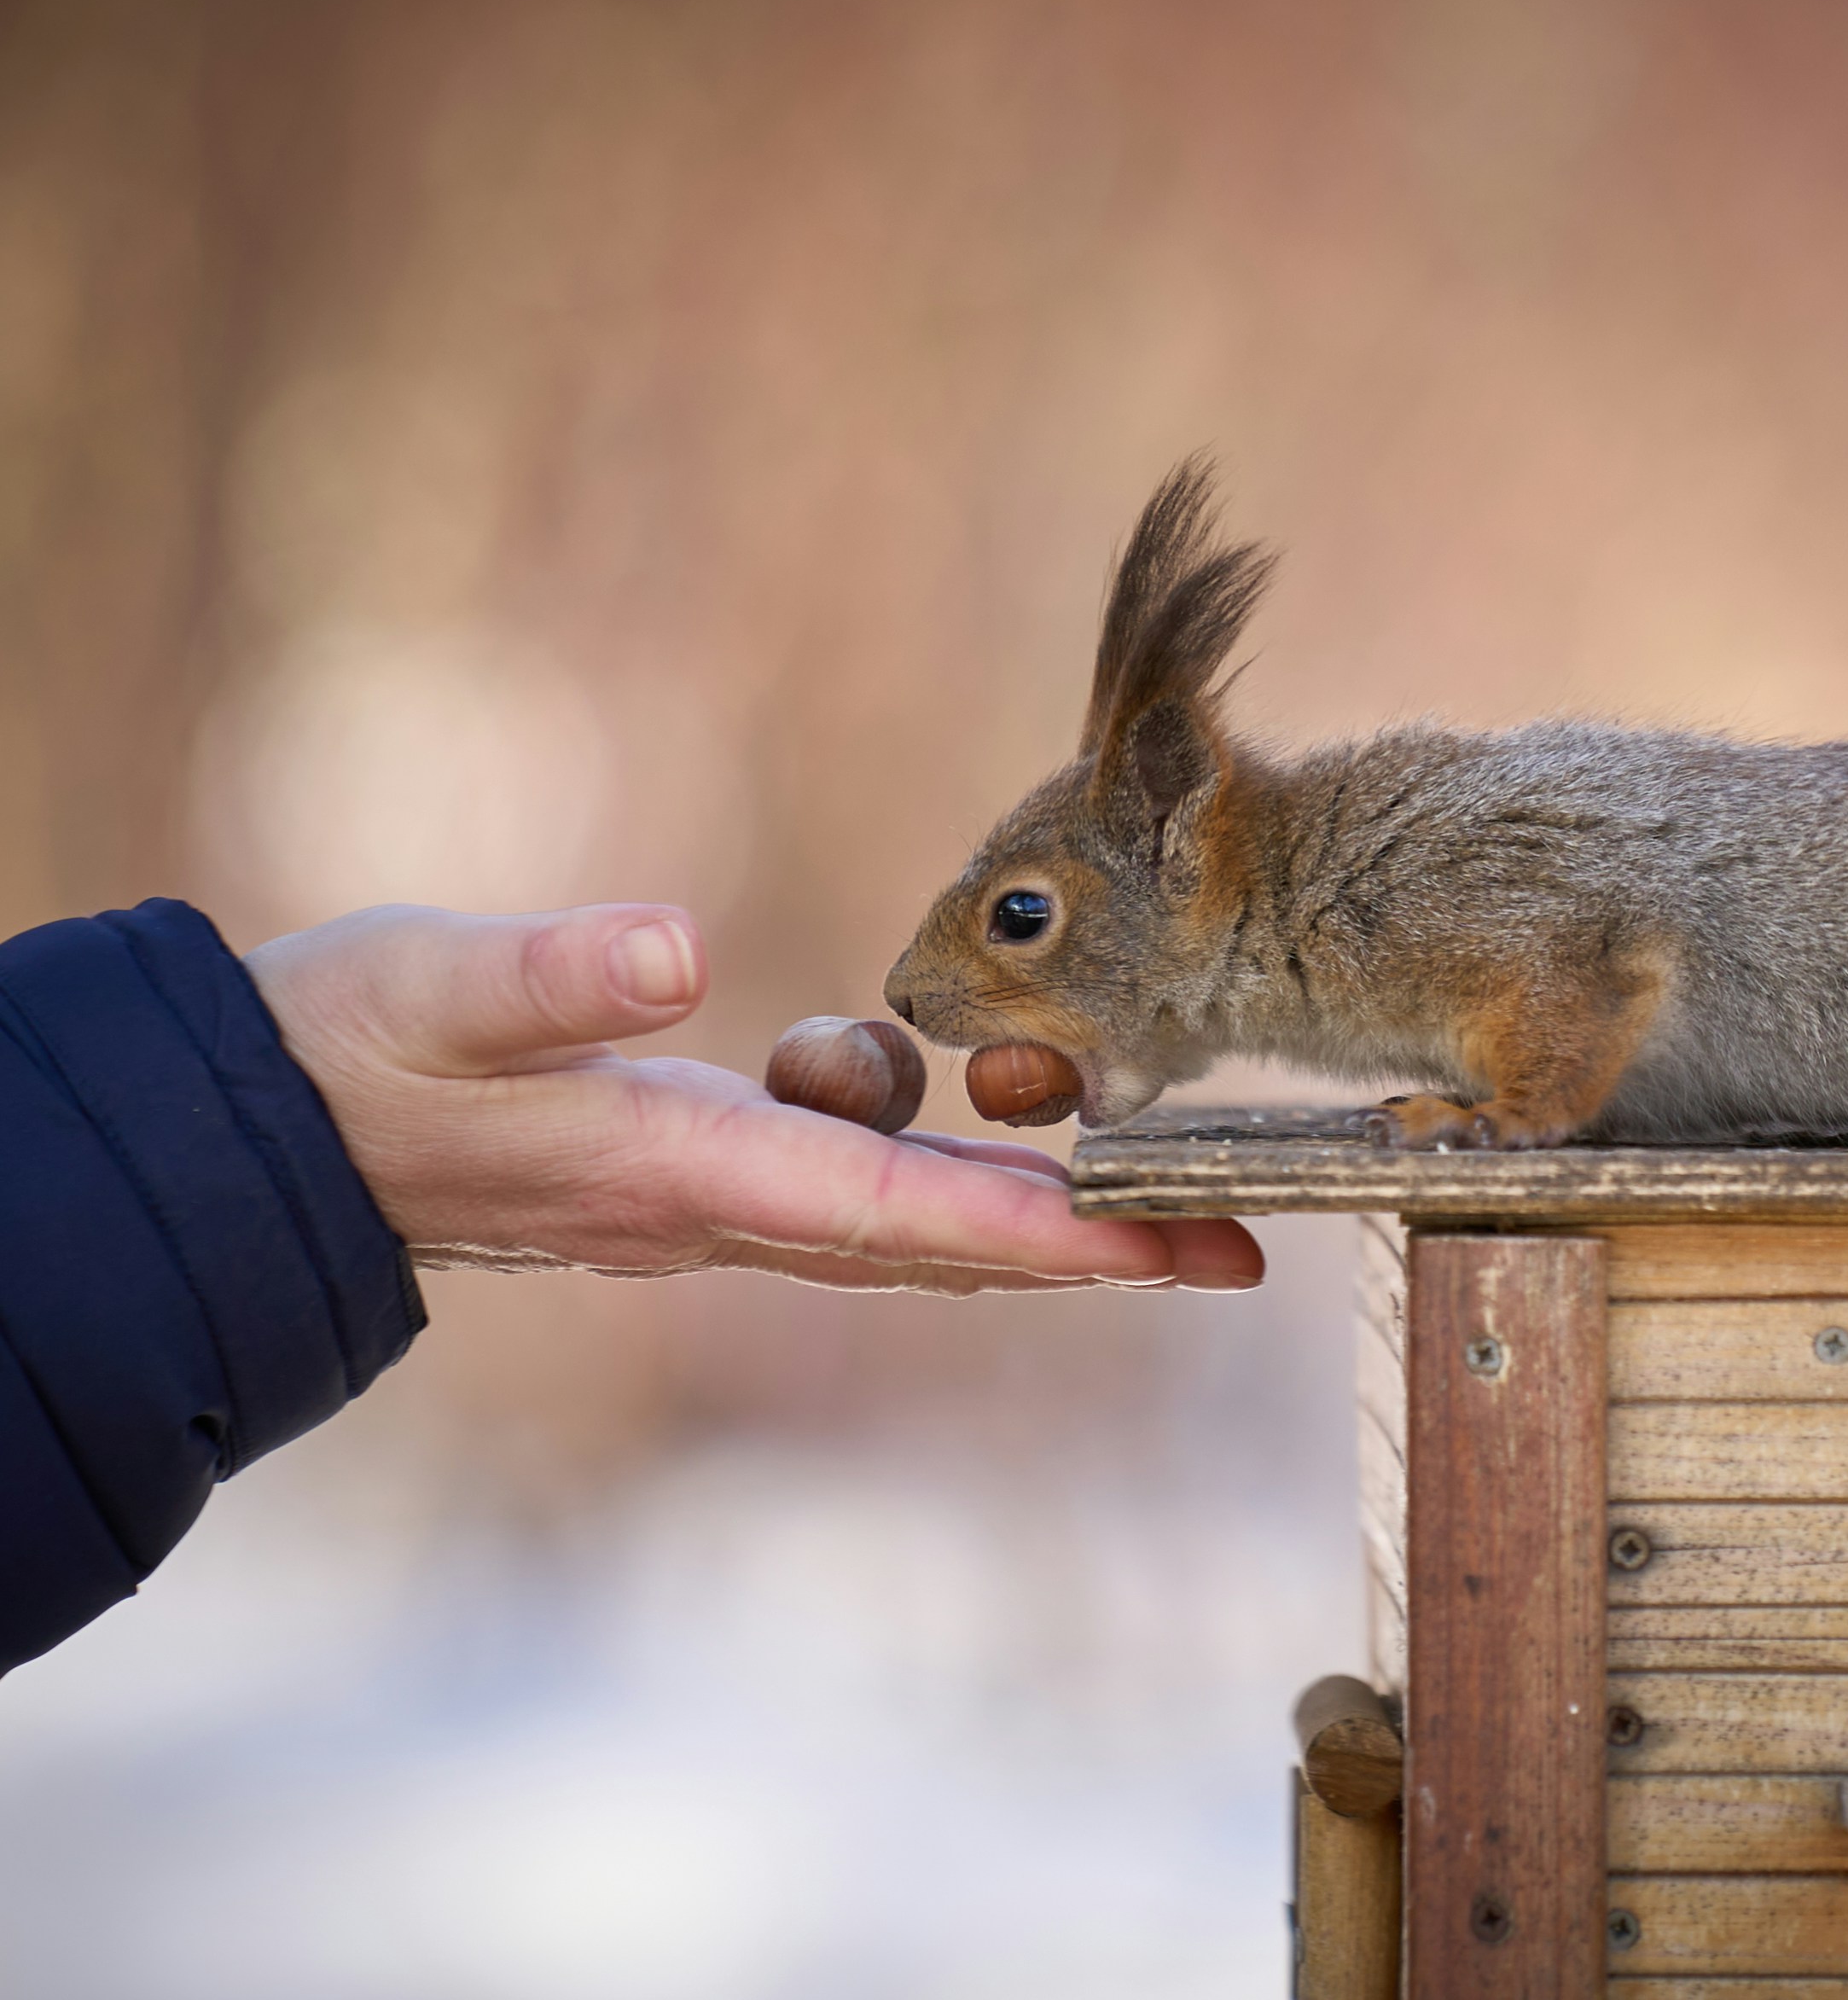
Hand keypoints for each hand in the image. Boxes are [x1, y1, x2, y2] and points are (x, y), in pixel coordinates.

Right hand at [242, 903, 1263, 1292]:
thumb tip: (670, 952)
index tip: (1168, 1248)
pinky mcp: (690, 1172)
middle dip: (1091, 1249)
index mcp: (684, 1169)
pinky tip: (971, 1113)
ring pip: (907, 1221)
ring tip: (1160, 1199)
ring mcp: (709, 1201)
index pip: (901, 1211)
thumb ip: (545, 977)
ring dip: (1036, 1219)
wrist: (259, 1137)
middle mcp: (718, 1208)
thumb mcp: (431, 989)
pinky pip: (851, 1188)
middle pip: (943, 1239)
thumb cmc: (342, 1054)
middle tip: (1232, 1250)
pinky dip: (941, 1174)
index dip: (1044, 1231)